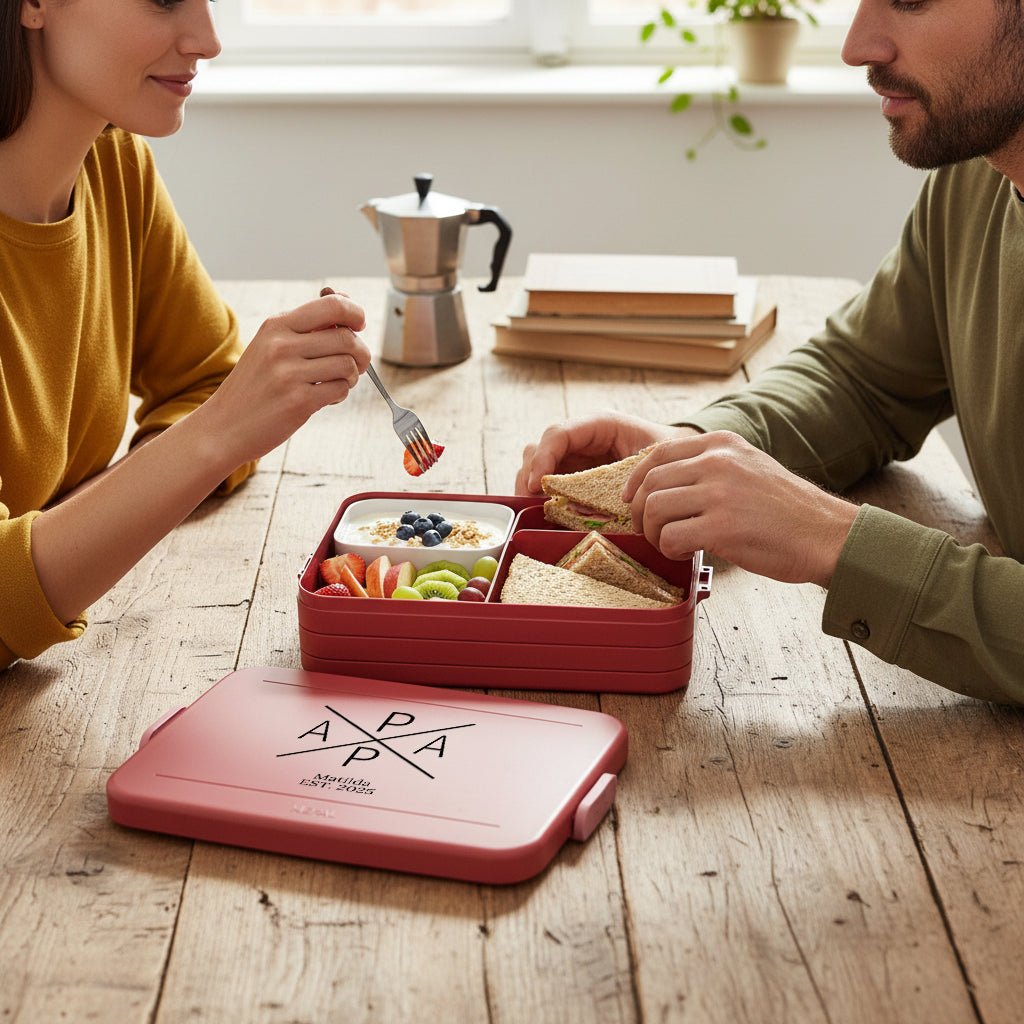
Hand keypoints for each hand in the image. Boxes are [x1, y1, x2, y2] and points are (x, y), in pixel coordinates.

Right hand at [197, 291, 369, 464]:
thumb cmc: (254, 386)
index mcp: (276, 325)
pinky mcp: (298, 401)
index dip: (356, 313)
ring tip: (336, 383)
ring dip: (351, 376)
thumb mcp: (270, 346)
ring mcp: (289, 373)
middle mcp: (281, 345)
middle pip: (347, 337)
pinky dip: (340, 394)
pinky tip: (324, 398)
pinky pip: (340, 389)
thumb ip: (306, 328)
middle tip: (355, 364)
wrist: (224, 426)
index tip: (359, 325)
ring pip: (348, 364)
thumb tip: (349, 306)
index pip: (333, 305)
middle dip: (360, 353)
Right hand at [515, 411, 698, 494]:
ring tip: (537, 511)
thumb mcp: (654, 458)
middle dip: (530, 476)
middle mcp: (582, 440)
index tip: (537, 484)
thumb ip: (632, 473)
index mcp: (600, 425)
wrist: (682, 465)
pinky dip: (544, 502)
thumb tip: (609, 499)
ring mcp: (575, 460)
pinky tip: (549, 516)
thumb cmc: (670, 455)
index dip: (543, 458)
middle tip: (532, 503)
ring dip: (532, 490)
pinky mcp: (575, 480)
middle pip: (538, 450)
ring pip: (537, 468)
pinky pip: (549, 488)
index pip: (559, 434)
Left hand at [622, 431, 858, 586]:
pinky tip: (688, 554)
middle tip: (650, 532)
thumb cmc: (788, 512)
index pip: (659, 453)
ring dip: (654, 534)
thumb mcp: (749, 468)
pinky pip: (670, 537)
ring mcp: (719, 493)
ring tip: (670, 545)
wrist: (827, 535)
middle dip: (642, 512)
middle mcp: (718, 462)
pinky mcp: (722, 526)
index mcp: (722, 444)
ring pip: (655, 509)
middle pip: (651, 483)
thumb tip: (665, 486)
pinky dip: (670, 550)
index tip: (631, 499)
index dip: (636, 478)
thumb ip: (711, 469)